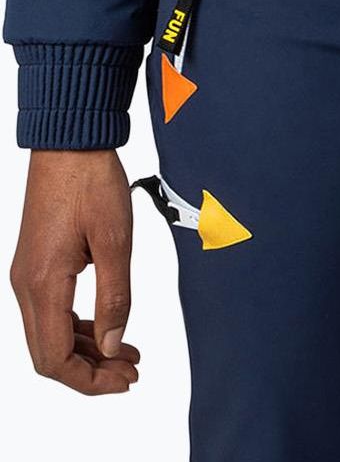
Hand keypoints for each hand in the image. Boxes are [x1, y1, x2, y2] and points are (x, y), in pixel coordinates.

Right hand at [10, 149, 141, 391]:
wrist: (70, 141)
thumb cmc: (91, 180)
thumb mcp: (115, 240)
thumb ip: (115, 297)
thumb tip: (114, 347)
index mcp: (43, 283)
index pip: (55, 359)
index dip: (89, 381)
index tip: (123, 382)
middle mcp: (26, 284)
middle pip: (49, 354)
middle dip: (90, 371)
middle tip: (130, 372)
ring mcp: (28, 274)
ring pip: (49, 334)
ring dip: (86, 350)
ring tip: (126, 354)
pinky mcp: (36, 263)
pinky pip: (52, 311)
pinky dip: (78, 327)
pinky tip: (107, 326)